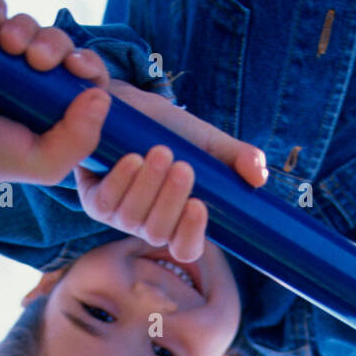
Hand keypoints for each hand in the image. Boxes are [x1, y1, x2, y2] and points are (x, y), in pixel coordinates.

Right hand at [0, 0, 111, 192]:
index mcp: (63, 104)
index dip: (86, 62)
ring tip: (8, 42)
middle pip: (59, 42)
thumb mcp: (46, 163)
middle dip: (52, 42)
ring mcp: (10, 60)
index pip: (88, 72)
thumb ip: (80, 139)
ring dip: (24, 26)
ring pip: (29, 25)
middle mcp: (40, 80)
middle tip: (36, 58)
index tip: (73, 65)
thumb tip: (101, 96)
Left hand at [73, 81, 267, 261]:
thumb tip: (260, 177)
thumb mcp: (207, 142)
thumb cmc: (170, 130)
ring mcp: (120, 216)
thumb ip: (236, 158)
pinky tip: (131, 159)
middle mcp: (148, 224)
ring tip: (160, 152)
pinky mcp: (95, 201)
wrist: (128, 105)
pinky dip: (121, 182)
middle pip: (158, 234)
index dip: (190, 236)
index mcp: (178, 221)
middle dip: (170, 202)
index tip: (200, 205)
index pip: (186, 250)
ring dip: (147, 186)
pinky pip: (106, 204)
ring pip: (132, 219)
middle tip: (182, 166)